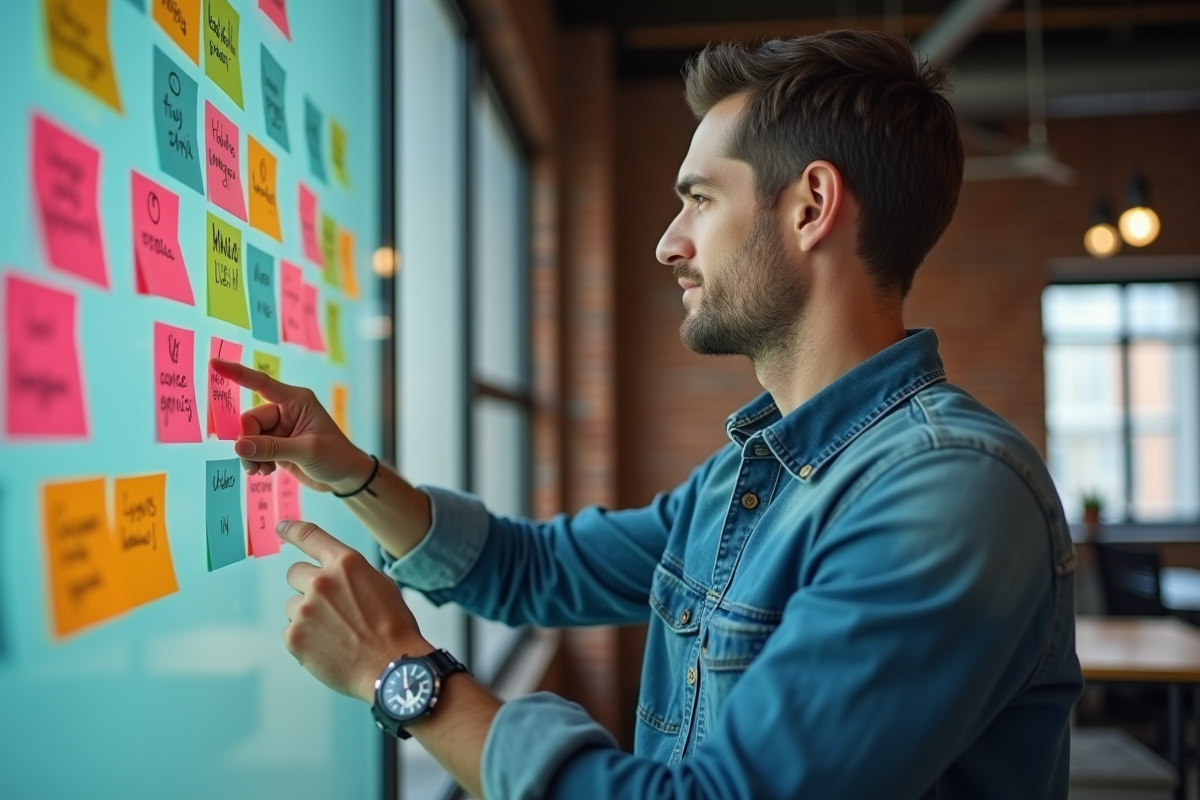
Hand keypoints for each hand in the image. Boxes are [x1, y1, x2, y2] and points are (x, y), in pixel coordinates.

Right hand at [209, 358, 373, 493]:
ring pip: (248, 437)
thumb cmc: (335, 457)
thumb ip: (271, 448)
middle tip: (256, 464)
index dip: (237, 373)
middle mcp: (285, 411)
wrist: (345, 478)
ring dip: (250, 456)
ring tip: (262, 471)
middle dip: (248, 443)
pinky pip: (253, 449)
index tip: (214, 363)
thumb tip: (238, 446)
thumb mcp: (306, 450)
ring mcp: (279, 429)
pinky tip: (266, 472)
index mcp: (296, 400)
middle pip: (249, 420)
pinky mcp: (276, 445)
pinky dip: (255, 461)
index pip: (261, 383)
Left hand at [277, 519, 430, 702]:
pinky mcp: (294, 637)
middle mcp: (322, 581)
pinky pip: (290, 631)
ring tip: (334, 633)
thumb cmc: (393, 628)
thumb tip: (337, 574)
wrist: (391, 667)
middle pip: (295, 572)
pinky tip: (328, 647)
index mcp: (346, 563)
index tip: (281, 527)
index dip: (292, 529)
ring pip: (292, 605)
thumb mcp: (382, 585)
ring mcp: (305, 609)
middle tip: (327, 606)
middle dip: (306, 586)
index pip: (310, 536)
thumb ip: (353, 574)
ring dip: (307, 615)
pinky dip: (305, 639)